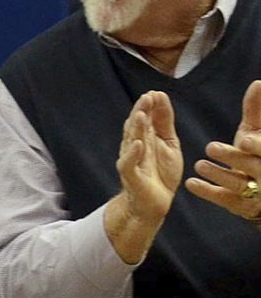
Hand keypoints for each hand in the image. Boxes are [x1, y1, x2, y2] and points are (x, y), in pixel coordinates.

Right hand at [105, 90, 181, 261]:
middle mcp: (135, 147)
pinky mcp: (131, 177)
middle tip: (147, 97)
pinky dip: (132, 154)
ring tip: (142, 114)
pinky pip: (129, 164)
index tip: (157, 93)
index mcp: (146, 138)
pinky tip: (138, 144)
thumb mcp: (169, 144)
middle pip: (137, 126)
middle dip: (141, 111)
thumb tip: (161, 98)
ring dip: (136, 128)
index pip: (147, 118)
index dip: (150, 106)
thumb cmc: (160, 174)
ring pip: (131, 141)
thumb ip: (164, 123)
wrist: (152, 204)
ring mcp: (132, 161)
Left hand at [185, 79, 260, 222]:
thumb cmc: (256, 154)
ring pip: (239, 185)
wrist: (260, 190)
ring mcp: (257, 194)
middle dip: (235, 158)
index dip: (258, 146)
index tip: (244, 139)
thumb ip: (256, 111)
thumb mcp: (256, 133)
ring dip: (218, 174)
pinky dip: (208, 192)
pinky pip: (226, 200)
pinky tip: (190, 184)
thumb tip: (258, 82)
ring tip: (199, 164)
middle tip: (212, 147)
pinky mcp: (242, 206)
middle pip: (255, 167)